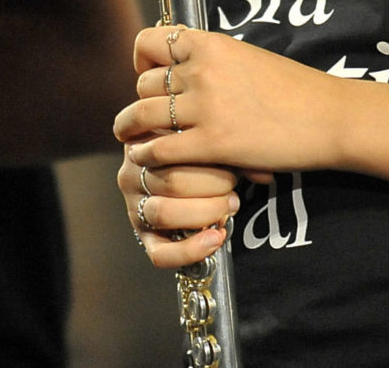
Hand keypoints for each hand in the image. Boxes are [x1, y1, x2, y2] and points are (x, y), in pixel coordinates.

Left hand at [114, 25, 350, 175]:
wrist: (330, 117)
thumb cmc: (296, 90)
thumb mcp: (249, 58)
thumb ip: (215, 61)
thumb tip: (184, 69)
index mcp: (212, 44)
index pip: (151, 42)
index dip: (143, 61)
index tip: (148, 75)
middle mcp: (203, 70)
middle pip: (144, 84)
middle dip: (144, 101)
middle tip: (151, 116)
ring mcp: (206, 106)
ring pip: (142, 114)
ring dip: (132, 128)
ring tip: (131, 138)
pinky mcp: (213, 142)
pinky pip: (159, 148)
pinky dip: (147, 156)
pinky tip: (147, 160)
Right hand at [117, 141, 238, 269]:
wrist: (186, 174)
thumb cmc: (200, 149)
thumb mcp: (199, 134)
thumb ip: (215, 139)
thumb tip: (256, 169)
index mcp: (142, 141)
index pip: (168, 146)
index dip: (204, 153)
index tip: (229, 155)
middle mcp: (132, 173)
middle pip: (171, 180)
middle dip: (213, 184)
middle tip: (233, 183)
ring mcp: (135, 206)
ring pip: (165, 212)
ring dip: (205, 211)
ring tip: (229, 205)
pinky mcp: (143, 236)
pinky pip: (160, 254)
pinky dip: (191, 250)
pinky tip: (216, 238)